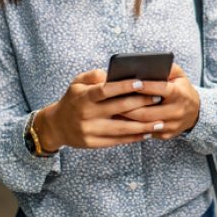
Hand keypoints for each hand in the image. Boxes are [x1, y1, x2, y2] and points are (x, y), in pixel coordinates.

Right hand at [37, 69, 164, 149]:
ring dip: (143, 126)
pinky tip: (148, 133)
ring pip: (121, 129)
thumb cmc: (73, 99)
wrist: (56, 126)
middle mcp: (86, 114)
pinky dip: (134, 137)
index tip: (142, 82)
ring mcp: (90, 131)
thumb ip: (95, 75)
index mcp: (83, 97)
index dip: (124, 86)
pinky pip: (117, 141)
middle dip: (141, 103)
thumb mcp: (77, 83)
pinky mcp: (93, 143)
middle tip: (159, 98)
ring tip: (160, 122)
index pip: (106, 90)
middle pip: (118, 109)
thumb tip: (115, 73)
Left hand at [118, 64, 200, 140]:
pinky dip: (133, 127)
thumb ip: (167, 68)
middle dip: (130, 107)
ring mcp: (172, 125)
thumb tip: (149, 64)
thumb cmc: (181, 89)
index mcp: (180, 94)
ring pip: (145, 124)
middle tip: (114, 102)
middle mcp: (177, 111)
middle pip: (148, 112)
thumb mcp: (179, 76)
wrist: (195, 113)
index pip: (162, 89)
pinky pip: (146, 132)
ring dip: (128, 119)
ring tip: (114, 112)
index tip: (132, 82)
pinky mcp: (166, 135)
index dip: (147, 86)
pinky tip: (122, 121)